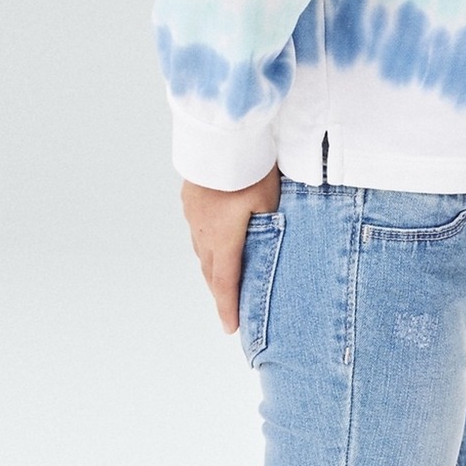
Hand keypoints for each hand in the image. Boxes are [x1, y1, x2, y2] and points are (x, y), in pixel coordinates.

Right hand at [180, 164, 281, 332]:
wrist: (222, 136)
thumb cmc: (251, 169)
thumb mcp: (270, 204)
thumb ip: (270, 230)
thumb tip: (274, 246)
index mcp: (223, 239)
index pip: (226, 282)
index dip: (228, 308)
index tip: (230, 328)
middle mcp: (203, 231)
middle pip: (210, 271)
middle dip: (220, 292)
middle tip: (228, 309)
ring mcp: (193, 214)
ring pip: (202, 251)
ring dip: (213, 268)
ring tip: (223, 279)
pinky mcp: (190, 198)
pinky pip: (198, 230)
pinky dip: (207, 244)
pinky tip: (214, 241)